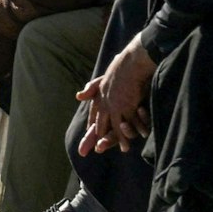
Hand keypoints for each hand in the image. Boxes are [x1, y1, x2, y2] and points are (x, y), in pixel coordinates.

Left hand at [77, 38, 154, 155]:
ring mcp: (116, 106)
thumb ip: (91, 88)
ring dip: (118, 140)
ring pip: (115, 127)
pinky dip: (133, 132)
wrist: (131, 62)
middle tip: (92, 150)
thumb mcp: (103, 78)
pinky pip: (131, 123)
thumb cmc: (120, 67)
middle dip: (95, 138)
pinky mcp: (128, 107)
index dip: (92, 124)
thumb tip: (78, 97)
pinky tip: (134, 140)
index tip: (89, 134)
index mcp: (99, 96)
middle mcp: (106, 103)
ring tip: (122, 150)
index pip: (94, 113)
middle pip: (100, 124)